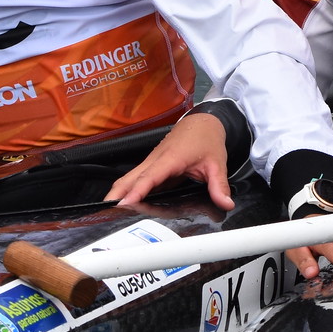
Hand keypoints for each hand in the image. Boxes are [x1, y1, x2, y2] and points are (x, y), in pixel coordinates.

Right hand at [105, 112, 233, 210]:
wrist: (202, 122)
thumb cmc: (206, 140)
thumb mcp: (217, 164)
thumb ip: (219, 185)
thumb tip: (225, 204)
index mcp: (171, 158)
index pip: (151, 176)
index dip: (138, 189)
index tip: (126, 201)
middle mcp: (157, 159)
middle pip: (132, 176)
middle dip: (118, 191)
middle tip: (107, 208)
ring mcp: (152, 161)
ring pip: (131, 176)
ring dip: (120, 190)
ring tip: (109, 207)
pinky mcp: (153, 164)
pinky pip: (137, 177)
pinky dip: (127, 187)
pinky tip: (123, 200)